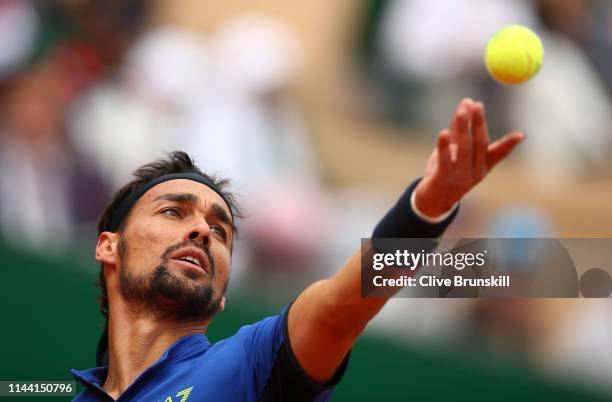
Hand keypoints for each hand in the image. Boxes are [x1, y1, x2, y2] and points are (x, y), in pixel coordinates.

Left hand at [414, 98, 524, 217]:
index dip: (510, 144)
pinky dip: (444, 146)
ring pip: (464, 149)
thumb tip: (467, 103)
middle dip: (478, 123)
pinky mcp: (443, 178)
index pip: (499, 154)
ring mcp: (460, 176)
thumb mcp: (458, 151)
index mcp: (483, 166)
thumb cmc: (449, 171)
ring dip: (462, 128)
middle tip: (477, 104)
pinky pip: (445, 160)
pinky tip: (443, 133)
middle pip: (479, 144)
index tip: (521, 135)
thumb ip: (461, 130)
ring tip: (461, 112)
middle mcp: (475, 172)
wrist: (434, 199)